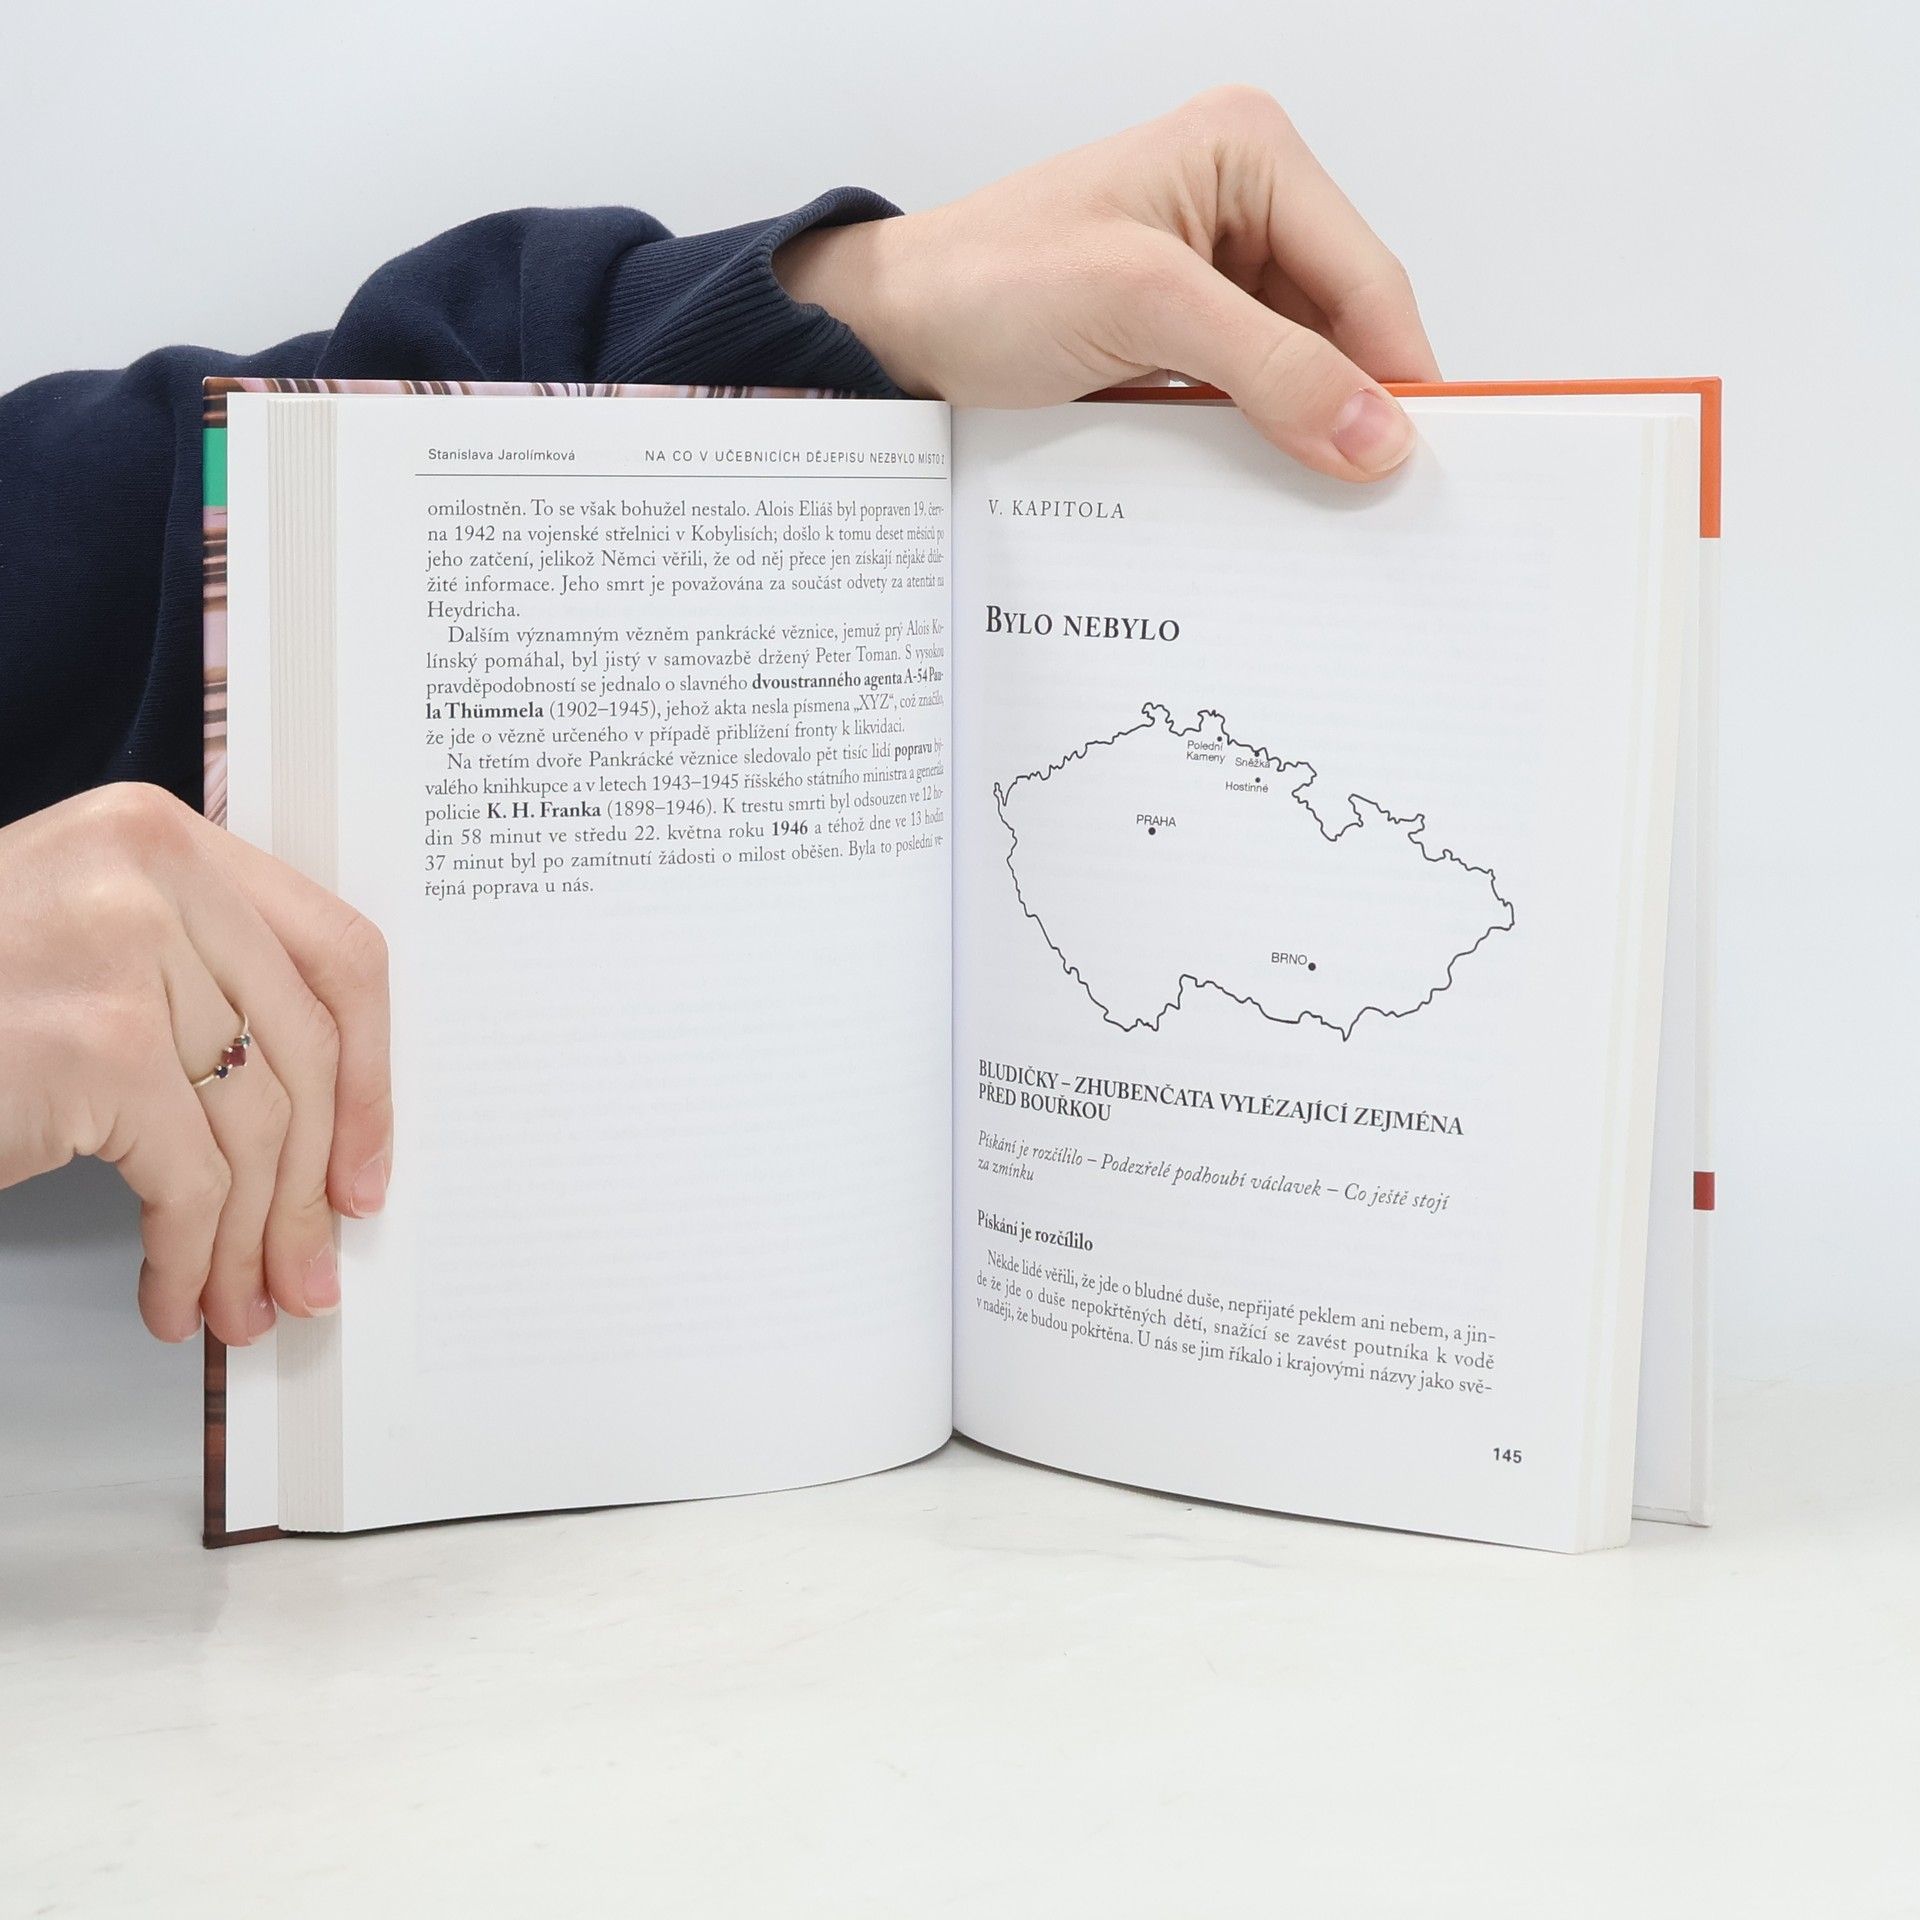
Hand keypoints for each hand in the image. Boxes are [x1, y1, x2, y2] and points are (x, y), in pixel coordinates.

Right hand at [0, 783, 391, 1345]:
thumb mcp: (80, 945)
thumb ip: (194, 983)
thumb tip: (323, 1122)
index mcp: (161, 835)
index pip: (335, 954)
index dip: (370, 1075)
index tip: (366, 1164)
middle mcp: (153, 872)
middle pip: (304, 1053)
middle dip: (313, 1185)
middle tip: (313, 1268)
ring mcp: (123, 953)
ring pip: (257, 1127)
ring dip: (253, 1241)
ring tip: (242, 1305)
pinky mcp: (94, 1045)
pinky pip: (189, 1180)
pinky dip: (190, 1257)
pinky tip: (172, 1299)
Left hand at [776, 87, 1439, 480]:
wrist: (897, 332)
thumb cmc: (990, 282)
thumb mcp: (1144, 309)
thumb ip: (1270, 368)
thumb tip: (1377, 431)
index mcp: (1250, 152)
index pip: (1365, 275)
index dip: (1397, 372)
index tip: (1418, 464)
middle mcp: (1244, 200)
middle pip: (1342, 323)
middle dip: (1353, 405)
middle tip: (1375, 501)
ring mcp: (1214, 269)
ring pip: (1302, 365)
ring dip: (1306, 431)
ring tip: (1320, 502)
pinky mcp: (1183, 330)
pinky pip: (1252, 391)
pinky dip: (1261, 439)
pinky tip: (1265, 485)